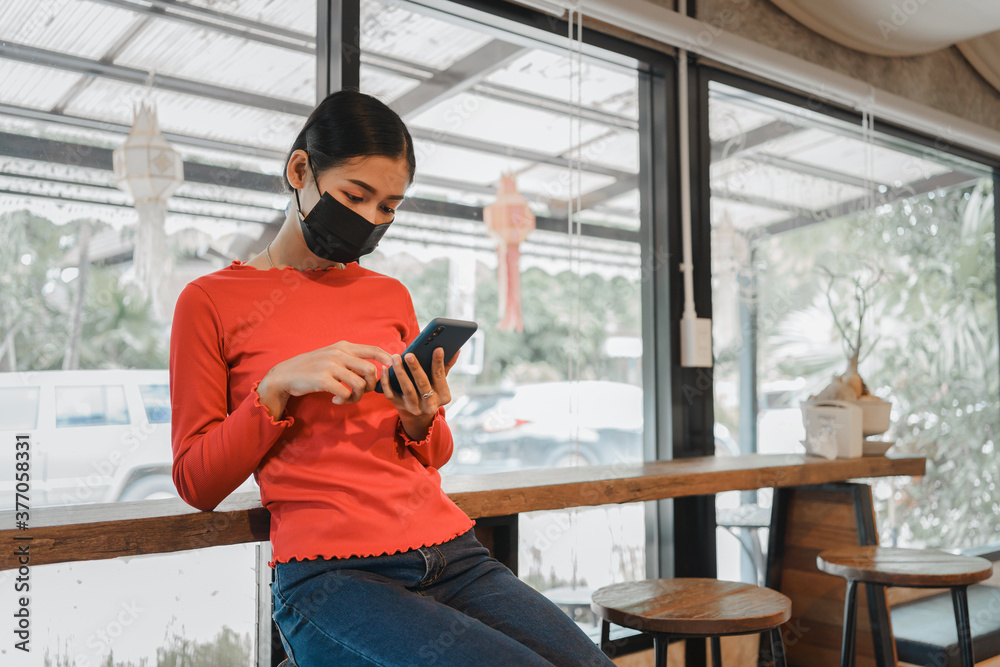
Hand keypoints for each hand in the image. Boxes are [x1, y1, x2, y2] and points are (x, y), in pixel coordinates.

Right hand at [257, 341, 392, 418]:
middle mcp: (338, 353)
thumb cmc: (312, 368)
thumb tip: (373, 368)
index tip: (393, 367)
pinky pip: (345, 393)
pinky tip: (337, 400)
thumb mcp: (331, 356)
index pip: (372, 349)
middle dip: (371, 385)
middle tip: (362, 392)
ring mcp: (331, 366)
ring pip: (360, 384)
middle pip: (370, 370)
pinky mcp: (323, 379)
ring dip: (357, 396)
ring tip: (347, 398)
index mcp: (343, 346)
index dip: (387, 359)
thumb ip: (350, 359)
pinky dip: (345, 400)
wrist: (285, 374)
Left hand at [380, 347, 460, 439]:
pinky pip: (390, 394)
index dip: (438, 362)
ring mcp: (413, 407)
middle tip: (409, 354)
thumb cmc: (431, 390)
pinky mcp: (399, 406)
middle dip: (416, 368)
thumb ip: (447, 366)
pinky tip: (385, 368)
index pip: (440, 377)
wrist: (419, 415)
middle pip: (423, 384)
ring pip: (407, 389)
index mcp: (443, 396)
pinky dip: (386, 382)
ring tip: (396, 357)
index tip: (437, 349)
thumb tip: (456, 350)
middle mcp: (429, 404)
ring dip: (400, 372)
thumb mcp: (441, 381)